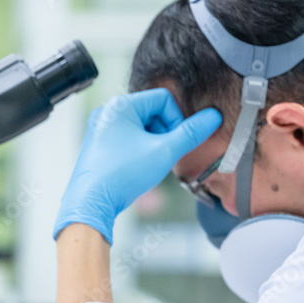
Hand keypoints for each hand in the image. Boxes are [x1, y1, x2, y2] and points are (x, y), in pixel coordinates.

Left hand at [54, 88, 221, 243]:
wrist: (90, 203)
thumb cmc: (121, 175)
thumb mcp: (165, 151)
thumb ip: (191, 133)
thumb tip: (212, 117)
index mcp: (120, 106)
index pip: (163, 99)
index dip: (176, 120)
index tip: (175, 142)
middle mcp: (107, 113)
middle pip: (151, 113)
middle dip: (163, 134)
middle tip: (162, 155)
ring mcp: (100, 130)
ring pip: (140, 128)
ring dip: (152, 144)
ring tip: (148, 164)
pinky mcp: (98, 146)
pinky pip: (127, 140)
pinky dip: (138, 152)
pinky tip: (136, 169)